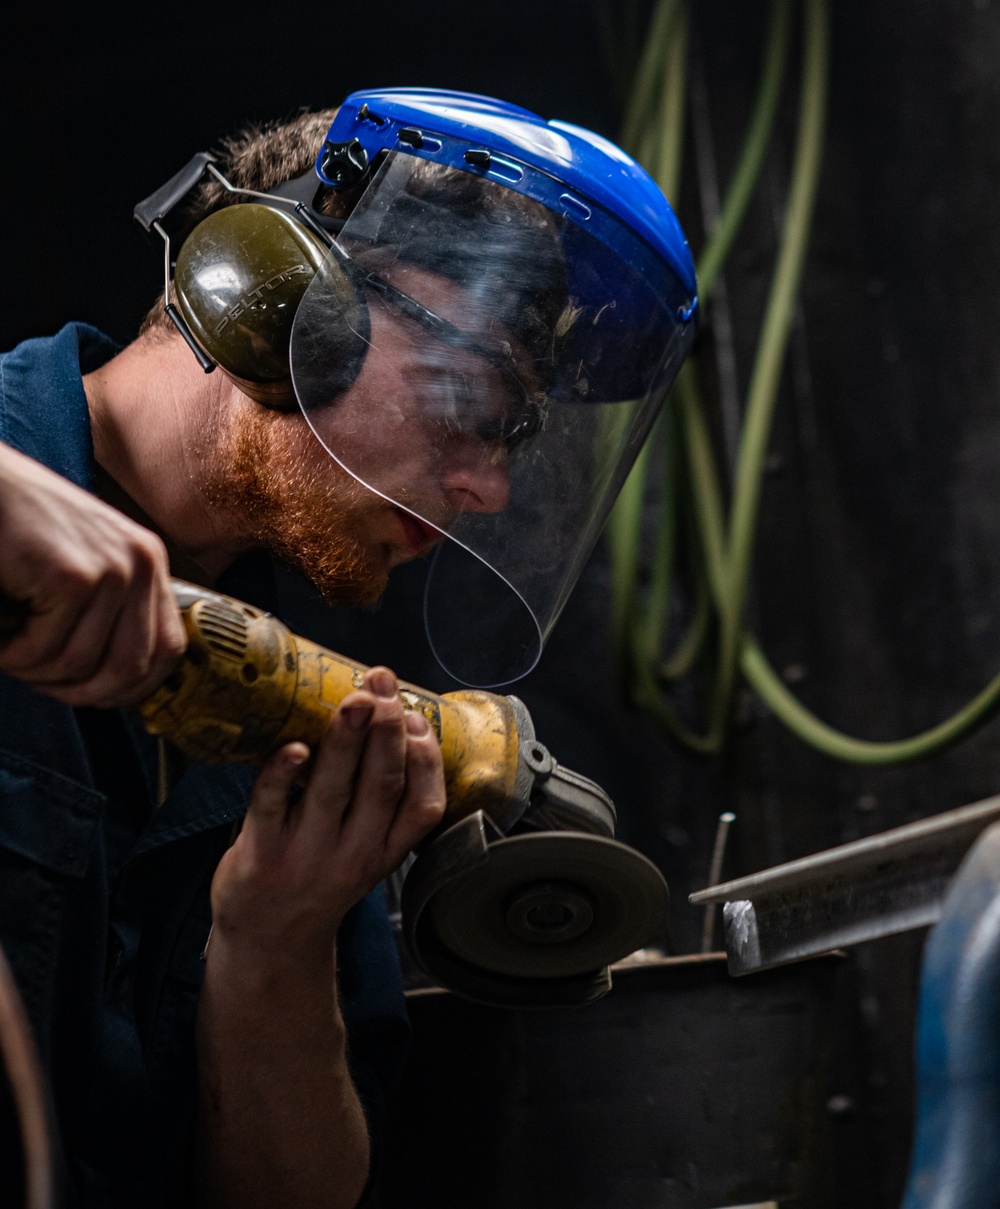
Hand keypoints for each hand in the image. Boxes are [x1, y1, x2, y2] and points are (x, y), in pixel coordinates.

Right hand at [0, 442, 185, 706]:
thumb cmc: (18, 529)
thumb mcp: (82, 566)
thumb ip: (109, 612)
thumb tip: (122, 685)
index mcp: (150, 561)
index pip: (168, 651)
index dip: (129, 688)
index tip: (88, 692)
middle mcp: (142, 562)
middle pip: (131, 669)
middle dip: (78, 690)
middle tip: (38, 678)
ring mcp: (111, 567)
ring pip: (80, 665)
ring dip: (34, 670)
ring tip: (9, 644)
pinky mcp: (73, 577)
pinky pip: (44, 651)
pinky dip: (11, 655)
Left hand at [207, 666, 446, 966]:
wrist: (270, 943)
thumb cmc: (317, 881)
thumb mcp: (366, 853)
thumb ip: (380, 803)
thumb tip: (387, 720)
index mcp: (384, 852)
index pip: (422, 807)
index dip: (426, 760)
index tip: (417, 716)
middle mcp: (353, 855)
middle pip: (381, 788)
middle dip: (387, 733)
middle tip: (384, 688)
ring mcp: (307, 857)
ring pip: (333, 792)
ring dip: (346, 742)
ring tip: (355, 702)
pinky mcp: (261, 857)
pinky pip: (270, 808)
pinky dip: (282, 774)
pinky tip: (293, 746)